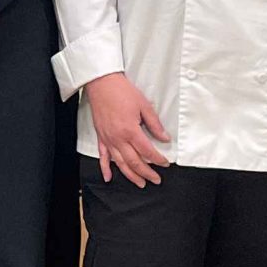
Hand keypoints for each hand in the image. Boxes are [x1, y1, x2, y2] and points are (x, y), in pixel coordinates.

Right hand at [82, 72, 170, 187]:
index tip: (165, 163)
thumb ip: (155, 124)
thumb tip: (164, 137)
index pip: (147, 151)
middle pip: (134, 162)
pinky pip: (103, 156)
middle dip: (147, 173)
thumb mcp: (144, 105)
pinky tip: (109, 177)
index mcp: (130, 130)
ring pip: (120, 163)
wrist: (102, 83)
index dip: (158, 159)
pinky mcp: (101, 137)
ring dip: (131, 175)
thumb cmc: (121, 91)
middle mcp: (118, 138)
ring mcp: (108, 139)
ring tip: (140, 183)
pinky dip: (105, 169)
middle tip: (156, 179)